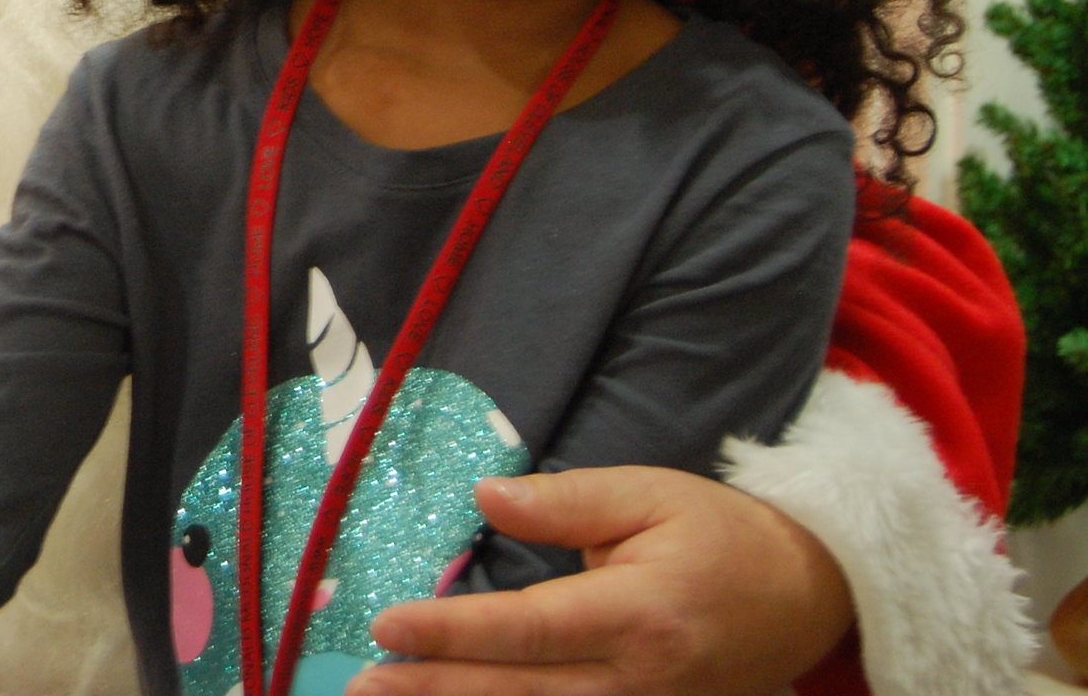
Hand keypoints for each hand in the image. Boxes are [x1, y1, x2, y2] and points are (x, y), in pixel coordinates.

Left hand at [349, 467, 852, 695]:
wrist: (810, 597)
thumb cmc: (721, 534)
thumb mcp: (649, 494)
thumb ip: (565, 503)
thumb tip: (483, 496)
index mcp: (637, 615)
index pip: (526, 630)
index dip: (453, 633)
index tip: (387, 626)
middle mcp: (640, 680)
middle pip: (520, 693)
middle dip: (435, 691)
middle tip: (362, 685)